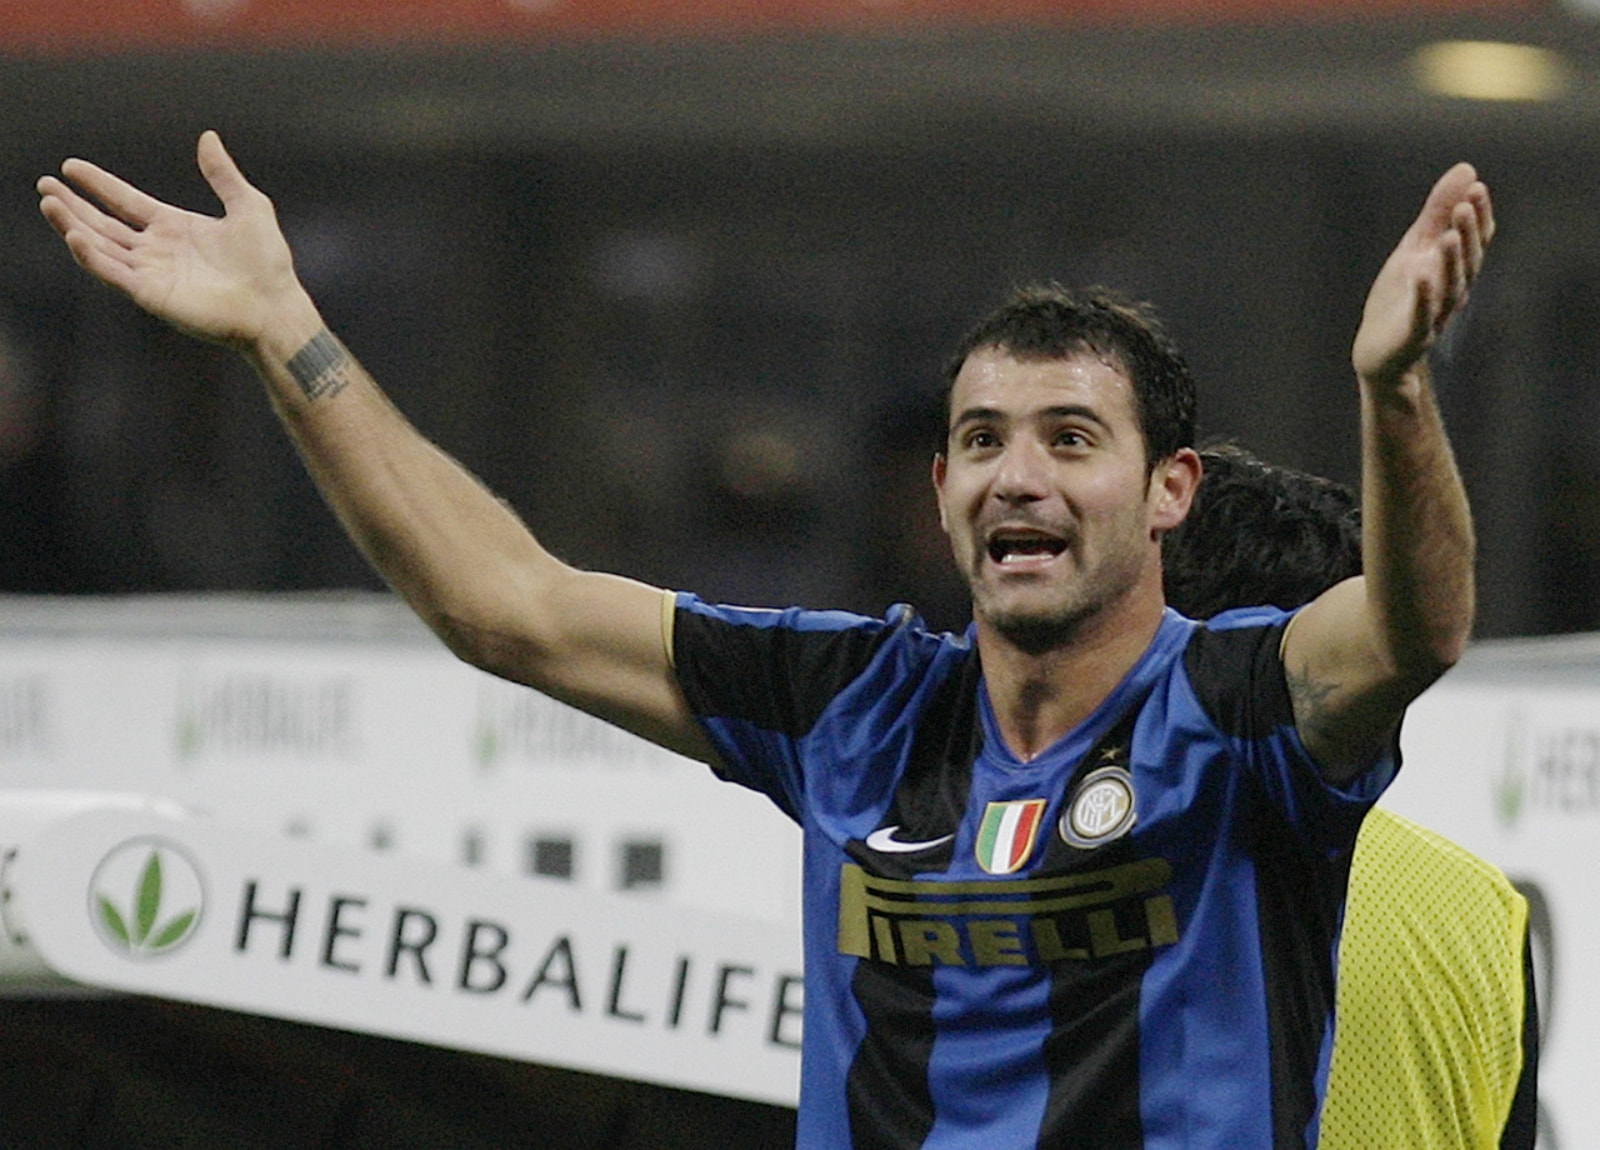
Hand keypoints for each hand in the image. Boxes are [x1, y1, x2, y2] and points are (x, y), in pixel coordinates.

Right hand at [37, 131, 303, 350]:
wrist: (275, 305)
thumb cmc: (268, 263)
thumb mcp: (248, 206)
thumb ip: (223, 174)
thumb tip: (208, 137)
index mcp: (175, 228)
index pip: (126, 202)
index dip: (99, 185)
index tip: (71, 167)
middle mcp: (158, 250)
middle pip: (105, 224)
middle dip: (74, 206)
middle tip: (46, 185)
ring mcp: (153, 273)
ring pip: (101, 247)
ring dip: (73, 227)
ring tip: (49, 204)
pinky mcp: (153, 295)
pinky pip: (115, 275)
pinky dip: (93, 258)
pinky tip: (76, 237)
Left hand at [1351, 162, 1494, 386]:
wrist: (1379, 352)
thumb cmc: (1401, 296)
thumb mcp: (1416, 248)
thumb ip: (1437, 212)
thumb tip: (1467, 168)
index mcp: (1452, 269)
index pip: (1474, 241)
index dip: (1477, 216)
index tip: (1476, 187)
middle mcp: (1451, 291)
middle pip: (1467, 262)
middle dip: (1467, 234)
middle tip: (1465, 205)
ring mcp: (1434, 315)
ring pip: (1450, 288)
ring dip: (1451, 262)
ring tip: (1449, 235)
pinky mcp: (1412, 336)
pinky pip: (1422, 316)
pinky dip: (1424, 297)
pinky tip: (1421, 276)